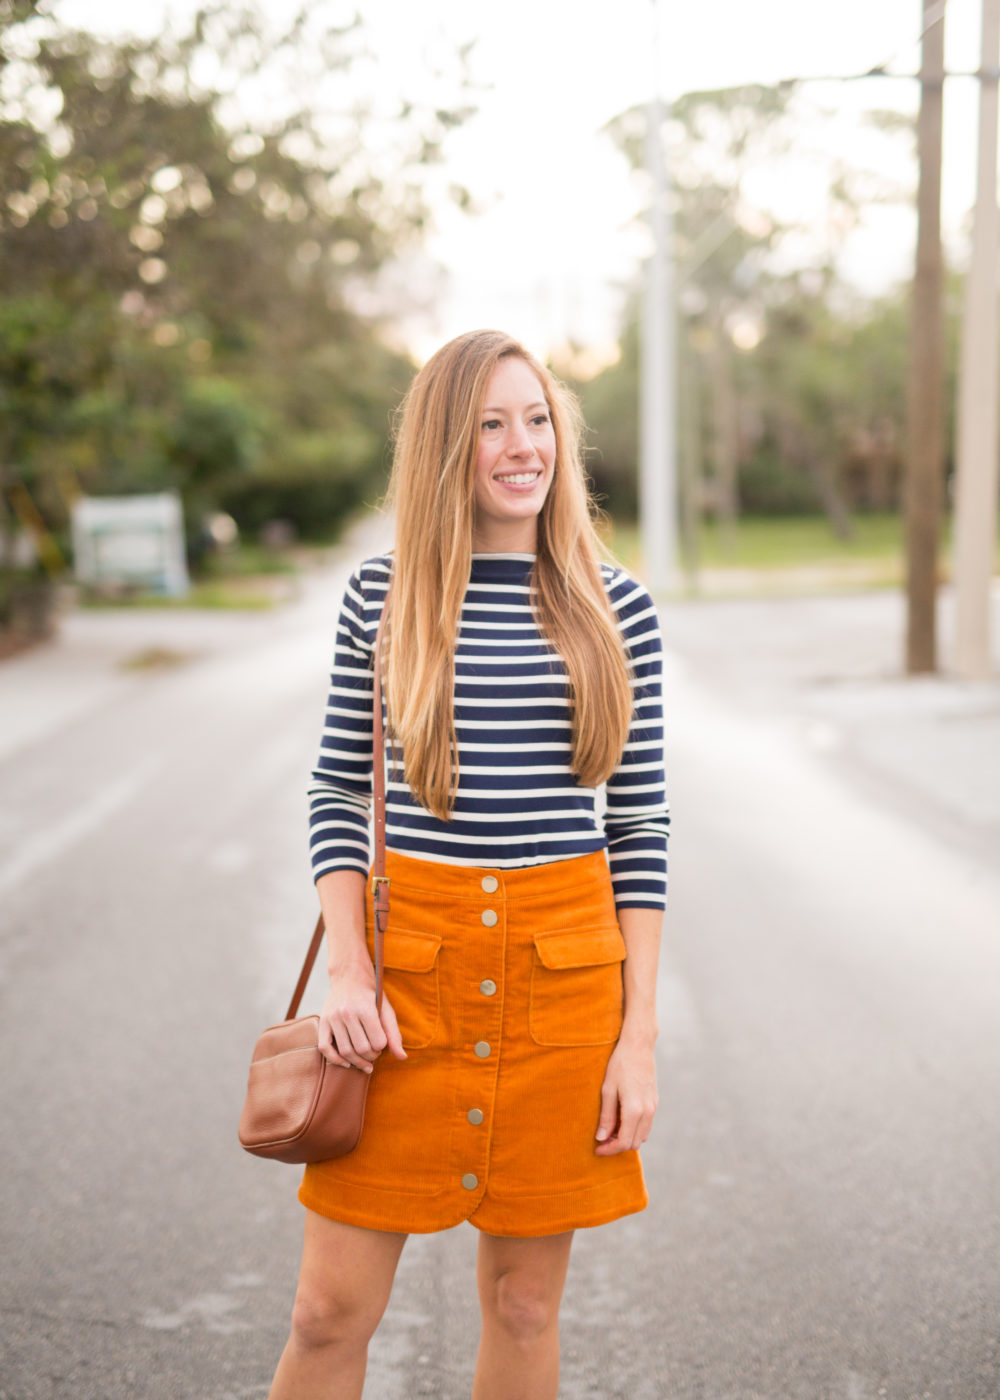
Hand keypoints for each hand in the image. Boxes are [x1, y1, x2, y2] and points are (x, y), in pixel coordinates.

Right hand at [318, 965, 405, 1071]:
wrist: (349, 976)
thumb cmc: (371, 994)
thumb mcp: (386, 1009)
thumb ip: (394, 1034)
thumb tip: (403, 1057)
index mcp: (366, 1009)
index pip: (378, 1043)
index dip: (382, 1047)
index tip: (382, 1044)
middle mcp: (348, 1013)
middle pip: (362, 1049)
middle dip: (371, 1056)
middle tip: (374, 1053)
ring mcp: (333, 1018)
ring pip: (345, 1051)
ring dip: (357, 1062)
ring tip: (364, 1061)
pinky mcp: (323, 1021)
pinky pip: (324, 1048)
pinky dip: (335, 1060)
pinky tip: (346, 1062)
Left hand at [594, 1031, 657, 1155]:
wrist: (639, 1046)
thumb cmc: (620, 1064)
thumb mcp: (608, 1090)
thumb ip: (606, 1116)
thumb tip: (601, 1138)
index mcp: (634, 1110)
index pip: (624, 1142)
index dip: (609, 1149)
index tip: (596, 1149)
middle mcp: (647, 1112)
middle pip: (634, 1143)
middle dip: (617, 1146)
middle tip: (601, 1140)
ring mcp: (653, 1107)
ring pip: (642, 1136)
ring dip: (627, 1138)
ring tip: (610, 1131)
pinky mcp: (654, 1102)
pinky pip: (646, 1125)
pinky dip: (634, 1130)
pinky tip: (621, 1121)